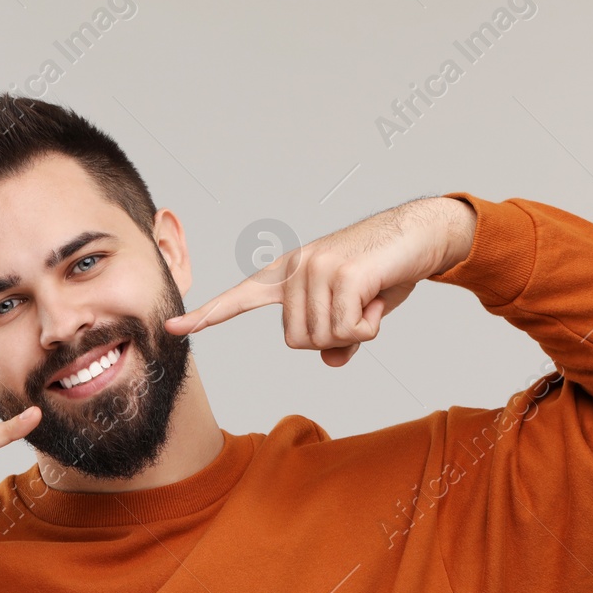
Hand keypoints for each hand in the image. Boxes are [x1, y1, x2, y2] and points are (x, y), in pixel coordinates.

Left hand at [163, 197, 473, 365]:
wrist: (418, 234)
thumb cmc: (384, 273)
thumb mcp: (357, 312)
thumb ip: (338, 338)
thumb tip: (330, 359)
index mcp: (287, 275)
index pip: (239, 299)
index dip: (208, 316)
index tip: (173, 328)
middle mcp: (295, 270)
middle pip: (297, 342)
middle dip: (332, 338)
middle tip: (359, 310)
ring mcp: (315, 269)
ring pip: (322, 339)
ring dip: (355, 331)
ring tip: (370, 298)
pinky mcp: (340, 275)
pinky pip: (347, 331)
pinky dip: (369, 326)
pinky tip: (378, 297)